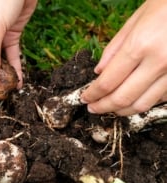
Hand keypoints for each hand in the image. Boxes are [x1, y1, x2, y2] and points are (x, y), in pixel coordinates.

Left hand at [81, 0, 166, 115]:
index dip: (92, 94)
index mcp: (140, 46)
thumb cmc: (166, 5)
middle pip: (122, 98)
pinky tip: (132, 99)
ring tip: (110, 108)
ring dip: (122, 111)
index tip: (84, 98)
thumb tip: (98, 72)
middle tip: (92, 108)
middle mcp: (158, 63)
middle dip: (103, 107)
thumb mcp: (136, 19)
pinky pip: (159, 99)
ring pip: (142, 105)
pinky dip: (142, 102)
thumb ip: (114, 48)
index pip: (108, 82)